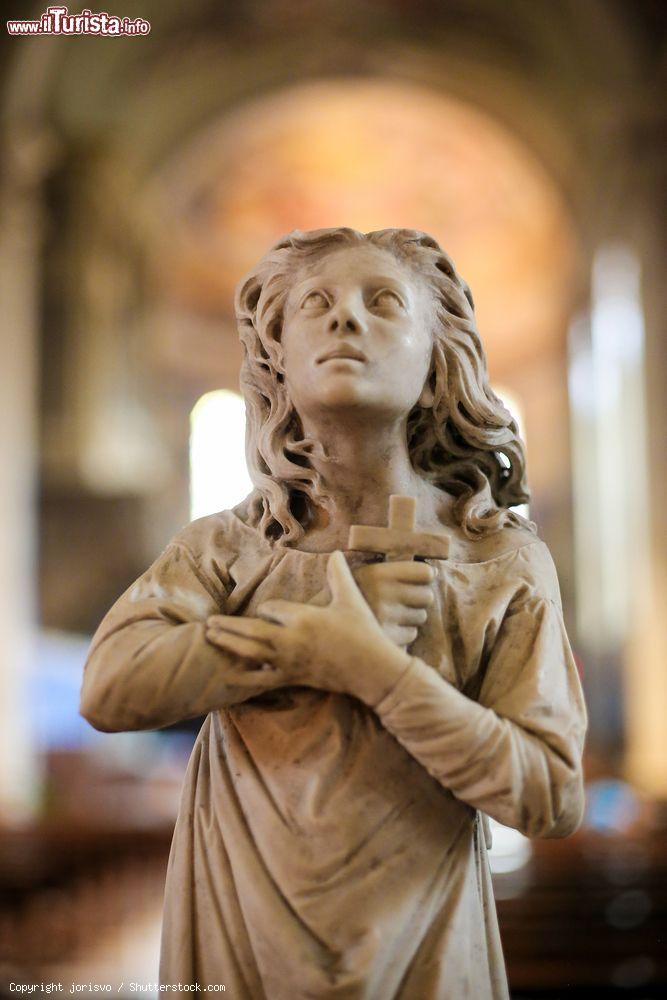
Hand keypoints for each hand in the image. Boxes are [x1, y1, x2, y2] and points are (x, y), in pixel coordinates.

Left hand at [205, 551, 410, 705]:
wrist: (373, 670)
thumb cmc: (363, 632)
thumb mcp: (351, 599)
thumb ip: (339, 574)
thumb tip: (337, 551)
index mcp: (303, 617)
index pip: (272, 609)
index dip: (268, 610)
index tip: (267, 611)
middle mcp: (291, 639)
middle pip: (252, 630)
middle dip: (229, 627)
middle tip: (208, 623)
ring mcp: (289, 661)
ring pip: (251, 652)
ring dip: (229, 645)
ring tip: (211, 639)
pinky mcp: (292, 678)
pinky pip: (263, 679)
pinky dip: (245, 677)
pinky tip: (228, 676)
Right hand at [353, 560, 434, 647]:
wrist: (319, 627)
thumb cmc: (346, 598)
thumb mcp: (362, 576)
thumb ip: (392, 572)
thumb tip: (434, 572)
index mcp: (379, 572)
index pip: (425, 573)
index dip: (425, 577)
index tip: (419, 581)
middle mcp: (385, 593)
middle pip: (427, 596)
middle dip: (419, 600)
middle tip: (404, 602)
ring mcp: (387, 617)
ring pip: (421, 618)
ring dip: (411, 618)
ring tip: (392, 617)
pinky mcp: (388, 638)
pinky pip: (411, 634)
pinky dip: (403, 634)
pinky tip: (387, 630)